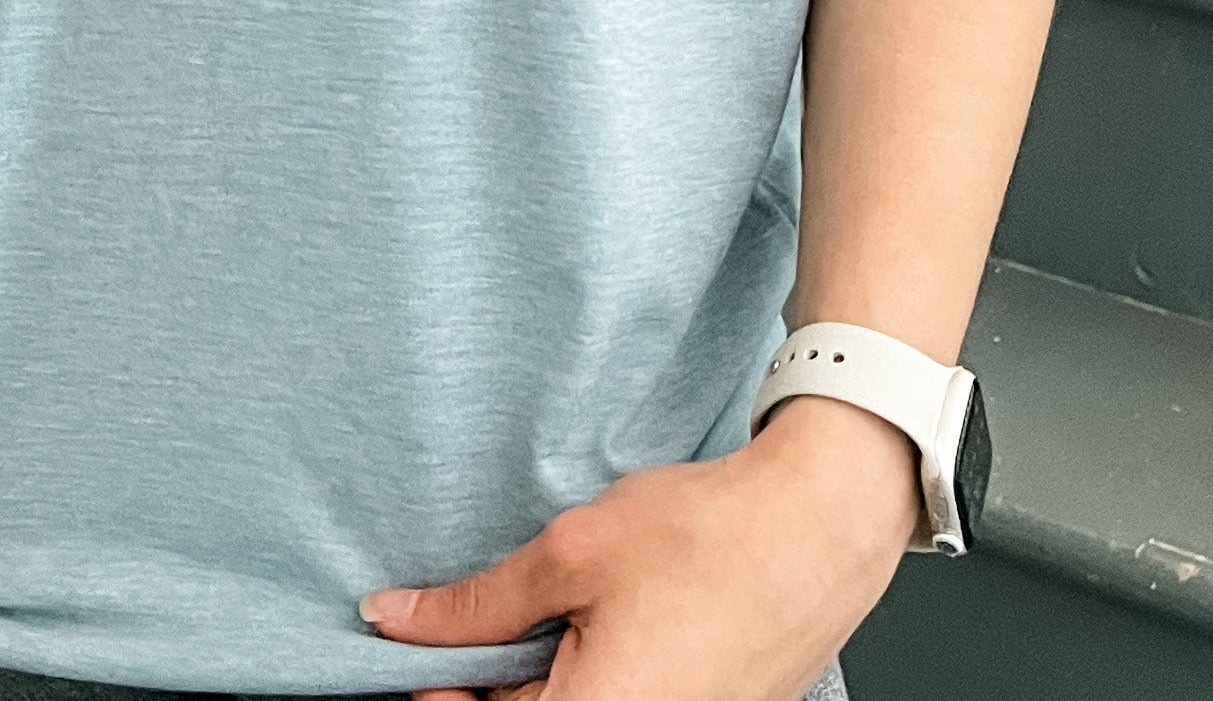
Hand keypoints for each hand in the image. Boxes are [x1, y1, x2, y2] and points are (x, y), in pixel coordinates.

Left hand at [355, 398, 922, 700]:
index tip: (417, 646)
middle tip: (496, 617)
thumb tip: (394, 618)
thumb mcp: (571, 554)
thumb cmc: (706, 537)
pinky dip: (594, 674)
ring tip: (563, 612)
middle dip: (497, 675)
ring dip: (547, 675)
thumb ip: (475, 604)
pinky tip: (601, 625)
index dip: (442, 684)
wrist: (817, 528)